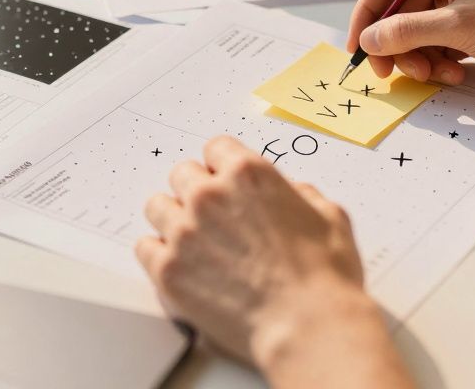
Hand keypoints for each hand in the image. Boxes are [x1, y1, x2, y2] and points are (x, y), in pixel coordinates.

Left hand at [136, 136, 387, 373]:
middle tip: (213, 216)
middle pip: (182, 174)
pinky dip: (159, 254)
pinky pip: (144, 247)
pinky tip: (180, 265)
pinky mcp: (168, 270)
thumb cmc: (324, 277)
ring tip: (194, 241)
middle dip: (197, 191)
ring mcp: (185, 232)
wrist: (308, 325)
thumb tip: (294, 193)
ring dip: (174, 219)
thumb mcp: (330, 216)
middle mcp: (210, 196)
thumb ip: (302, 194)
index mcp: (248, 174)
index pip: (215, 148)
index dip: (223, 167)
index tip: (226, 182)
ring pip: (157, 207)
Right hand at [347, 0, 474, 86]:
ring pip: (417, 32)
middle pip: (401, 10)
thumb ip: (406, 32)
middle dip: (397, 44)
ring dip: (419, 57)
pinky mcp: (473, 27)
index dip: (368, 12)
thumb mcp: (459, 27)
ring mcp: (463, 2)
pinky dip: (438, 62)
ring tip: (434, 73)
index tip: (358, 45)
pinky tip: (454, 73)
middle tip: (393, 72)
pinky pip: (437, 45)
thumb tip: (369, 39)